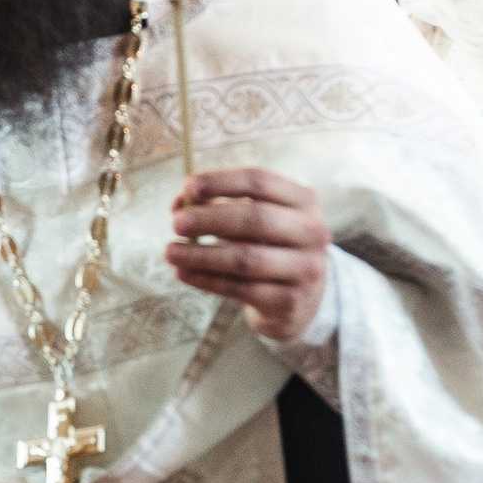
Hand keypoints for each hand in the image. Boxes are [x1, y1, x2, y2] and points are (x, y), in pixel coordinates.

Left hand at [167, 167, 330, 343]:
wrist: (302, 299)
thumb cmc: (269, 247)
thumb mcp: (256, 220)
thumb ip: (220, 206)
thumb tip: (179, 204)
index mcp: (304, 200)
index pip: (259, 181)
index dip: (220, 181)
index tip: (187, 187)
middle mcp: (312, 232)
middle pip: (255, 219)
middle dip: (210, 219)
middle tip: (176, 223)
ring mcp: (305, 268)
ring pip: (245, 258)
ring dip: (202, 255)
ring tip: (170, 252)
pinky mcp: (289, 300)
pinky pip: (240, 288)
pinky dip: (207, 280)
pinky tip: (183, 273)